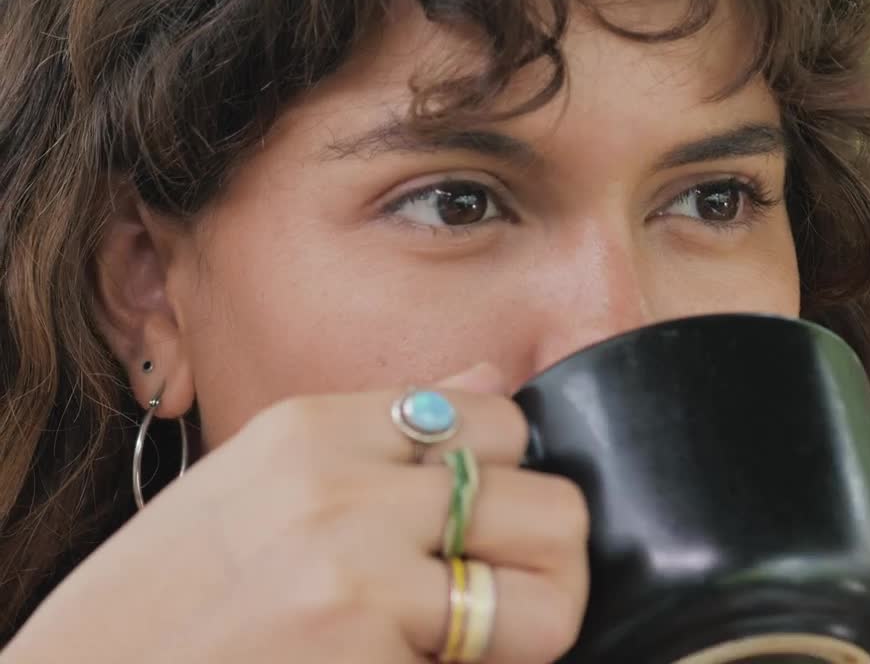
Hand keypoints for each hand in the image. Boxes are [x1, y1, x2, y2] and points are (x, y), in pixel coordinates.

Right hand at [4, 364, 588, 663]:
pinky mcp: (365, 657)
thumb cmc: (168, 599)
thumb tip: (490, 383)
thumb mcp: (258, 481)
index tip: (477, 527)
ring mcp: (356, 580)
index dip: (509, 479)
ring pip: (552, 596)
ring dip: (529, 630)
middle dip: (543, 562)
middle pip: (552, 504)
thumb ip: (381, 433)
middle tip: (496, 602)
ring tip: (468, 646)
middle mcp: (342, 492)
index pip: (501, 418)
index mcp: (314, 428)